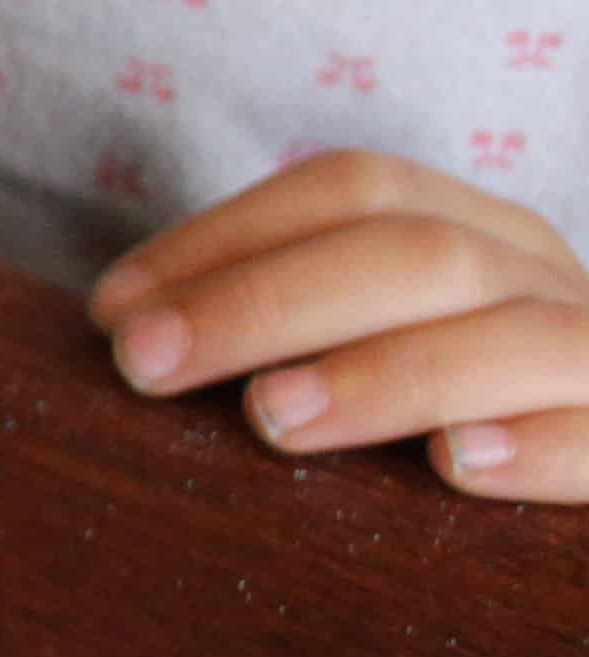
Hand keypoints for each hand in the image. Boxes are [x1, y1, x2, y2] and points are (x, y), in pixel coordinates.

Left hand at [88, 149, 588, 499]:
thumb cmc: (456, 421)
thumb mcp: (382, 346)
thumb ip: (297, 328)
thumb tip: (132, 337)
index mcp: (476, 234)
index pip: (351, 191)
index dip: (222, 237)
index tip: (112, 309)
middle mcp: (544, 279)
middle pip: (415, 253)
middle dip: (265, 303)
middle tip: (147, 365)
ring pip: (514, 335)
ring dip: (383, 372)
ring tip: (269, 418)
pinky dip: (537, 447)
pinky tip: (455, 465)